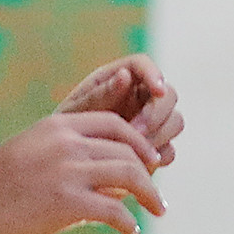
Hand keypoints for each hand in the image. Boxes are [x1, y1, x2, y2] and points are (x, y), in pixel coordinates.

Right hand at [0, 111, 168, 233]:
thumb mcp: (33, 151)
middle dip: (149, 173)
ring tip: (157, 210)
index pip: (115, 125)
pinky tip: (129, 233)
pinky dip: (128, 223)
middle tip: (155, 195)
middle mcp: (67, 143)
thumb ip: (69, 155)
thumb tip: (105, 179)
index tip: (151, 161)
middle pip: (128, 151)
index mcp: (59, 125)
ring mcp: (68, 171)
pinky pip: (114, 210)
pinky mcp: (66, 203)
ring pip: (129, 174)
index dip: (139, 142)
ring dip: (150, 195)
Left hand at [55, 54, 183, 167]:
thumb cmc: (61, 134)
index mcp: (116, 79)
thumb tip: (125, 75)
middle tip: (136, 132)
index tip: (158, 90)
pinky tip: (140, 165)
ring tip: (133, 152)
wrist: (59, 167)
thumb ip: (99, 96)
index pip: (143, 66)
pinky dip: (158, 156)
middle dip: (156, 113)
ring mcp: (148, 122)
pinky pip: (168, 150)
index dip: (155, 74)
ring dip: (159, 136)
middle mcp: (138, 96)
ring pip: (174, 122)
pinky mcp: (152, 147)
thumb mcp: (74, 114)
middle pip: (168, 95)